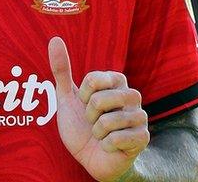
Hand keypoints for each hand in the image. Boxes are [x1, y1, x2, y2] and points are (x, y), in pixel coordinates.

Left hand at [49, 37, 148, 181]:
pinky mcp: (143, 137)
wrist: (91, 158)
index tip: (85, 104)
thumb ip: (61, 69)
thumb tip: (55, 39)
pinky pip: (116, 138)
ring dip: (96, 132)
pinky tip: (110, 146)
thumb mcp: (67, 98)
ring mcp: (140, 116)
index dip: (83, 96)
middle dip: (89, 115)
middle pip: (100, 99)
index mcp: (116, 82)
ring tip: (101, 134)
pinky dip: (106, 145)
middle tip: (93, 122)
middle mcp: (132, 95)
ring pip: (108, 121)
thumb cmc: (81, 126)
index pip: (93, 79)